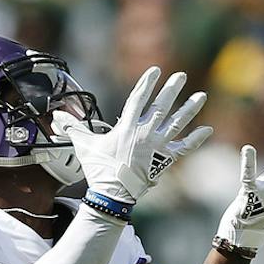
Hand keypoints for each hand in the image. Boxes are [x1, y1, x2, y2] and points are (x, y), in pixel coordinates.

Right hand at [50, 66, 205, 208]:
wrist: (114, 193)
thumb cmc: (99, 169)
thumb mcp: (85, 146)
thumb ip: (73, 129)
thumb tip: (56, 117)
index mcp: (127, 126)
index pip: (138, 98)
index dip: (147, 82)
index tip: (155, 70)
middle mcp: (145, 132)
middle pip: (161, 106)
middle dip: (172, 89)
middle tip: (181, 76)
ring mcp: (158, 145)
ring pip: (177, 123)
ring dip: (190, 109)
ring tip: (201, 96)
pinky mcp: (166, 159)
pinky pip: (185, 147)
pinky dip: (196, 139)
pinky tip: (207, 130)